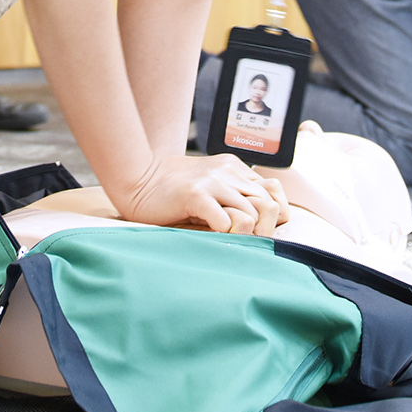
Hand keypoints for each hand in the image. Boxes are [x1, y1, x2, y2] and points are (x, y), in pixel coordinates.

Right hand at [110, 153, 287, 235]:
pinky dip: (224, 234)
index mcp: (234, 167)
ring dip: (245, 235)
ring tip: (230, 241)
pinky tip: (211, 235)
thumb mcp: (209, 184)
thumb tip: (257, 220)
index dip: (273, 215)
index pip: (274, 191)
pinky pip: (225, 221)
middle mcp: (228, 171)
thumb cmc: (170, 189)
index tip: (260, 230)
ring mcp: (212, 182)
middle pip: (268, 205)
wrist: (136, 179)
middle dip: (264, 231)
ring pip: (252, 215)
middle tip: (249, 244)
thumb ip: (231, 194)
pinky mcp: (195, 195)